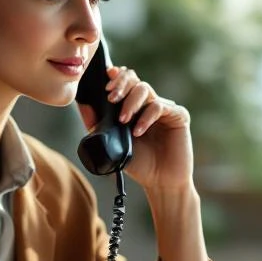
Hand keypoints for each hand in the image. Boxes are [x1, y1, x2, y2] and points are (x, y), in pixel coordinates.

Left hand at [77, 66, 193, 191]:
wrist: (160, 182)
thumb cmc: (138, 163)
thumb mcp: (112, 143)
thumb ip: (98, 124)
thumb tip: (83, 104)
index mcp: (134, 106)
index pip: (124, 81)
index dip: (115, 77)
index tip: (105, 84)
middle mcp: (148, 103)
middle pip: (134, 79)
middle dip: (120, 84)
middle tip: (111, 97)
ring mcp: (164, 108)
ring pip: (145, 89)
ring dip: (130, 102)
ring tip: (123, 120)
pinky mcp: (178, 115)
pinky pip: (159, 107)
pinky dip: (146, 117)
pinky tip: (138, 131)